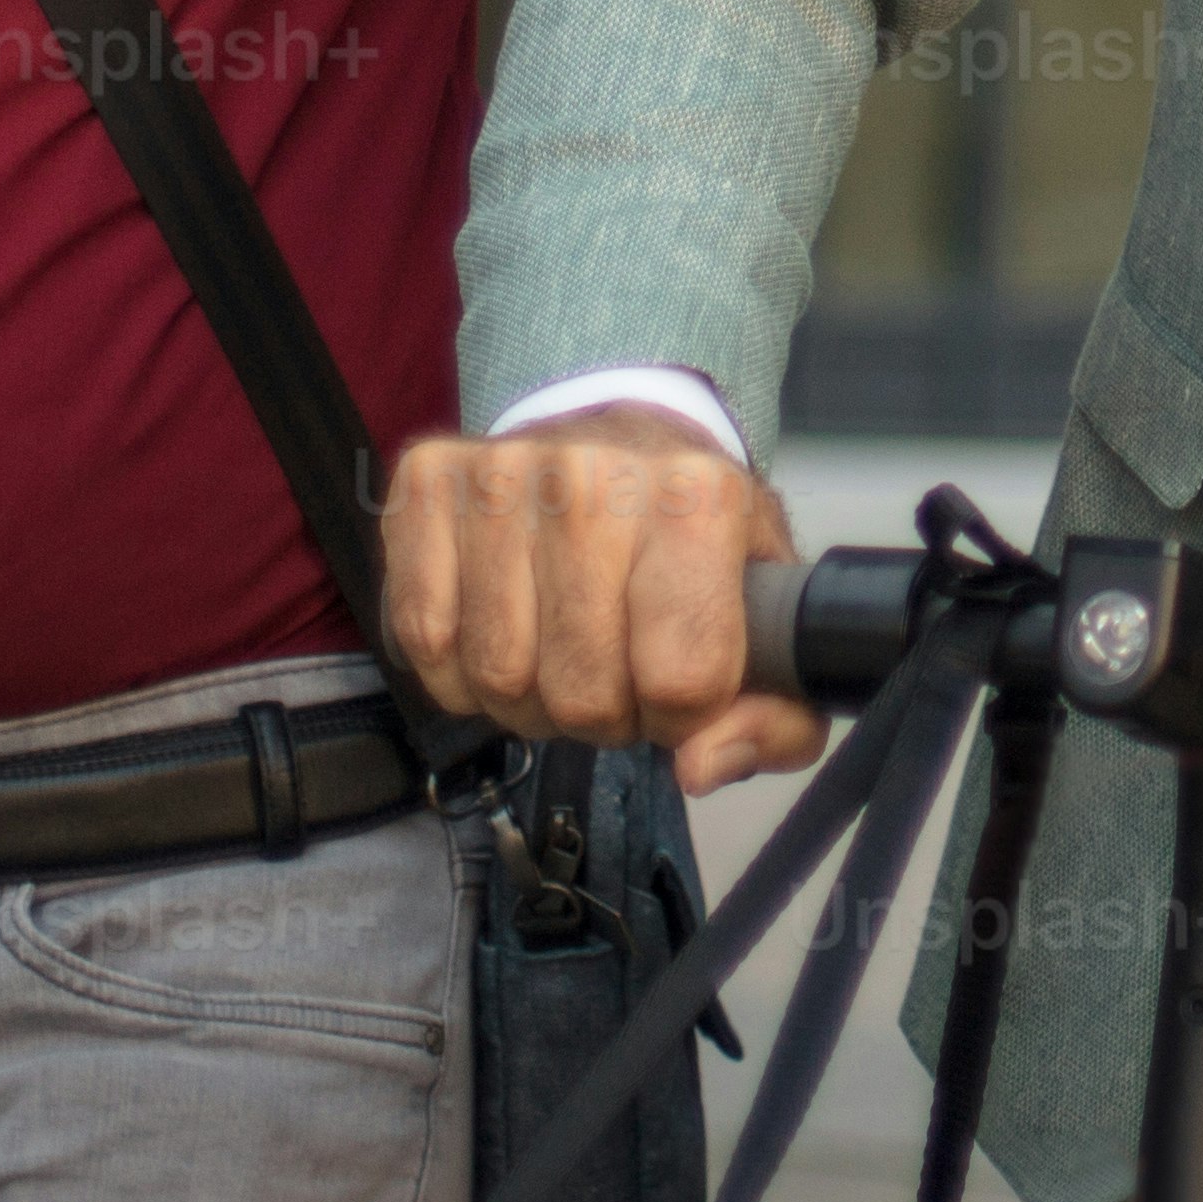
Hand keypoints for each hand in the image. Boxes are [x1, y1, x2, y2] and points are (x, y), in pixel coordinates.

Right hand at [384, 402, 821, 793]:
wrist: (619, 434)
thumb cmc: (695, 537)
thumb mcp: (772, 619)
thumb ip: (778, 717)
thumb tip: (701, 766)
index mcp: (702, 497)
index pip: (682, 680)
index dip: (680, 715)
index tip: (677, 681)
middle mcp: (595, 473)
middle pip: (581, 694)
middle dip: (602, 714)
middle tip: (614, 667)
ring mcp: (501, 471)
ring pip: (497, 677)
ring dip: (527, 697)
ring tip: (558, 647)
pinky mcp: (426, 482)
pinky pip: (424, 639)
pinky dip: (458, 667)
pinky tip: (499, 624)